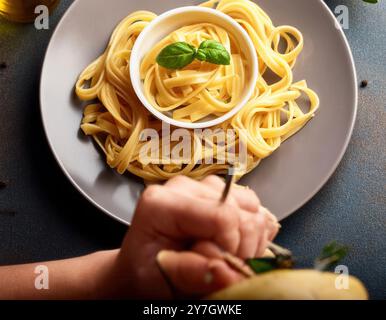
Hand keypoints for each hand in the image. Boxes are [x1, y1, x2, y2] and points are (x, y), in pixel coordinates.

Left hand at [112, 175, 278, 298]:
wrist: (147, 264)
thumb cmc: (149, 270)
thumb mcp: (160, 278)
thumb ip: (191, 274)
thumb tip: (227, 270)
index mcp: (162, 202)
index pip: (220, 215)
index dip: (230, 246)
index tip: (220, 266)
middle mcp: (185, 187)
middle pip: (240, 211)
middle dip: (240, 246)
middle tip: (222, 265)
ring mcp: (205, 186)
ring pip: (252, 206)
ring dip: (249, 239)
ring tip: (226, 255)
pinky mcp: (222, 192)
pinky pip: (255, 207)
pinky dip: (254, 231)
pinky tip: (234, 244)